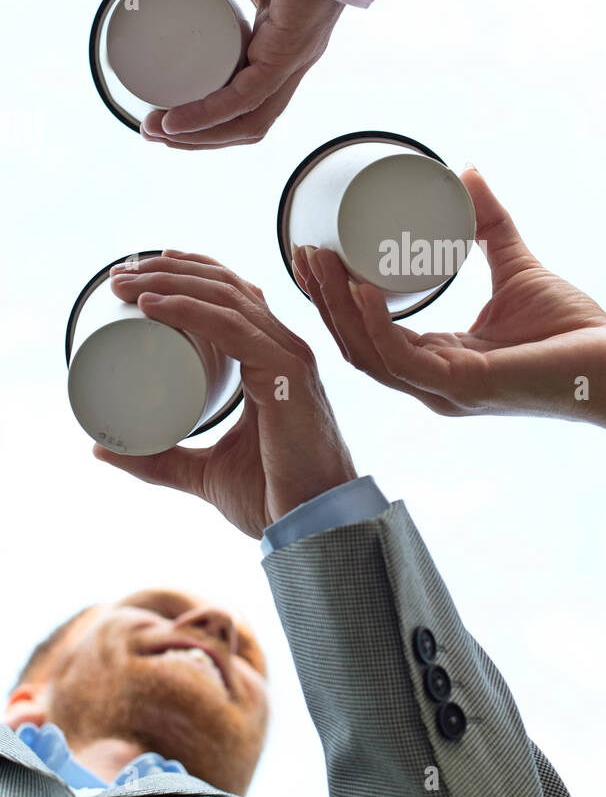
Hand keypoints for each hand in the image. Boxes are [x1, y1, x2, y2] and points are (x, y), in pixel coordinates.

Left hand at [95, 251, 356, 536]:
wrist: (312, 526)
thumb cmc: (272, 497)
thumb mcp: (201, 471)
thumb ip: (159, 459)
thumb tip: (101, 448)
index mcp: (271, 360)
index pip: (233, 297)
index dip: (188, 275)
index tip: (139, 275)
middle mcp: (284, 349)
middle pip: (226, 287)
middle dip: (169, 270)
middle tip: (119, 276)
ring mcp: (288, 358)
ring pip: (226, 298)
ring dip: (170, 282)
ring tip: (125, 284)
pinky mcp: (286, 374)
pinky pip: (234, 329)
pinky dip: (191, 311)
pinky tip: (155, 305)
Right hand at [117, 0, 343, 148]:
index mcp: (279, 39)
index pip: (248, 98)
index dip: (208, 116)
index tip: (162, 115)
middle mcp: (292, 56)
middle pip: (248, 120)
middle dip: (198, 135)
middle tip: (153, 131)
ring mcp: (296, 55)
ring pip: (250, 119)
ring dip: (201, 134)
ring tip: (158, 132)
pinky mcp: (294, 47)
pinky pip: (250, 95)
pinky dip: (211, 114)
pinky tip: (178, 121)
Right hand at [292, 169, 605, 425]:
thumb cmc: (575, 332)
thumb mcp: (517, 267)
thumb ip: (489, 227)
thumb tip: (467, 176)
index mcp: (439, 362)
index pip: (369, 335)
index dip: (335, 297)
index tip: (314, 252)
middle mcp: (434, 383)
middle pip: (356, 344)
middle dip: (322, 298)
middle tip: (302, 250)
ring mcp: (447, 390)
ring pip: (369, 353)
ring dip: (337, 306)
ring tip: (320, 260)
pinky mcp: (469, 386)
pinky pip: (405, 358)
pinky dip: (376, 324)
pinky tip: (361, 288)